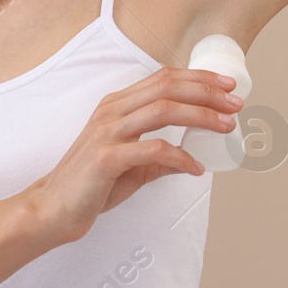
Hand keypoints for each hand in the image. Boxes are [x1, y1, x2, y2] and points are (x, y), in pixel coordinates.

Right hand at [23, 67, 243, 245]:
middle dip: (207, 92)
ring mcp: (107, 132)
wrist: (52, 209)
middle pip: (167, 87)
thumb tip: (187, 160)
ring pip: (163, 110)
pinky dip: (180, 157)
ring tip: (225, 126)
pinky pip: (153, 150)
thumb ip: (156, 158)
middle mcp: (112, 111)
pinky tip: (196, 168)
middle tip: (235, 103)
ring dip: (200, 116)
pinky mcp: (106, 157)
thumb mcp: (129, 165)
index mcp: (117, 105)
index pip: (163, 78)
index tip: (227, 86)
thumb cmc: (89, 186)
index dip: (198, 78)